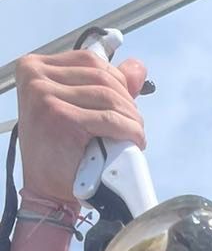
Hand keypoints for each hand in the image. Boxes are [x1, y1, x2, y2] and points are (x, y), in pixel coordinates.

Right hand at [13, 50, 148, 204]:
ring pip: (109, 98)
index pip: (90, 61)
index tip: (126, 104)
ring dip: (131, 119)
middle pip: (102, 78)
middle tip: (134, 125)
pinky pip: (109, 119)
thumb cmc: (60, 151)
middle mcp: (36, 76)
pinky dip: (129, 131)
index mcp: (34, 67)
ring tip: (134, 136)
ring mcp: (45, 95)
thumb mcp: (77, 107)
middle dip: (128, 103)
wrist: (47, 189)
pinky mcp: (60, 117)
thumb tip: (138, 68)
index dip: (117, 81)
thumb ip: (103, 85)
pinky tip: (134, 141)